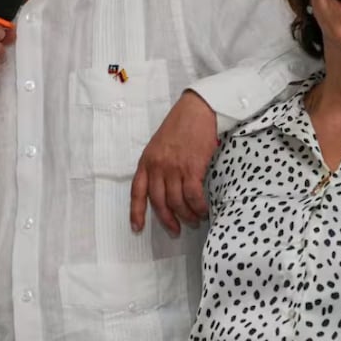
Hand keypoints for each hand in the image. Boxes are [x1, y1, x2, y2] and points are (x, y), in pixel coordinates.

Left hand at [130, 91, 217, 236]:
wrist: (197, 111)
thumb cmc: (181, 125)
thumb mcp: (159, 145)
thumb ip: (158, 164)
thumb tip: (166, 185)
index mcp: (146, 162)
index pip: (137, 192)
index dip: (136, 212)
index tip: (137, 228)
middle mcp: (157, 167)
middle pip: (159, 202)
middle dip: (168, 220)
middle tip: (176, 230)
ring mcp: (174, 168)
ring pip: (177, 202)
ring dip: (186, 215)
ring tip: (194, 220)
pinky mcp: (192, 168)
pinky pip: (193, 196)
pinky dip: (198, 206)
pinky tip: (203, 210)